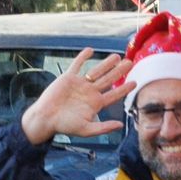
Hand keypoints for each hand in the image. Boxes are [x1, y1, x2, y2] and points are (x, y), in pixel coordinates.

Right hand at [19, 49, 134, 145]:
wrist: (46, 118)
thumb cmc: (65, 126)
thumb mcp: (86, 129)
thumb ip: (103, 128)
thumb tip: (121, 125)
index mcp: (95, 104)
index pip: (113, 94)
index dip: (124, 89)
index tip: (134, 82)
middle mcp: (89, 92)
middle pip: (108, 79)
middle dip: (119, 71)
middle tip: (130, 62)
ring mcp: (79, 84)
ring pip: (96, 71)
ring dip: (106, 63)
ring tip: (116, 56)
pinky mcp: (68, 78)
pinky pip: (77, 65)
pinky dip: (83, 57)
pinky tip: (90, 50)